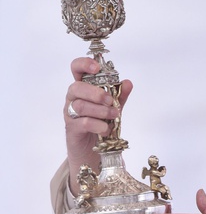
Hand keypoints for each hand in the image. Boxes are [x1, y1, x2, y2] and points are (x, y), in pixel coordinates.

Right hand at [65, 57, 132, 193]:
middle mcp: (73, 98)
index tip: (96, 68)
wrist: (93, 148)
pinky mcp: (72, 128)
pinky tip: (106, 128)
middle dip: (95, 93)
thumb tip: (127, 83)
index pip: (76, 69)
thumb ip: (119, 95)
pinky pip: (83, 123)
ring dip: (100, 110)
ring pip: (80, 106)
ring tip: (114, 116)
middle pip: (76, 87)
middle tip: (110, 101)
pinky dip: (98, 124)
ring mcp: (70, 113)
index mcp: (83, 87)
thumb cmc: (101, 122)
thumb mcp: (113, 107)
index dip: (84, 64)